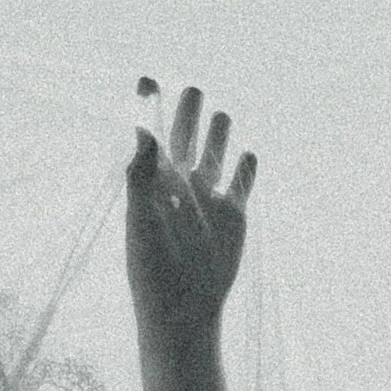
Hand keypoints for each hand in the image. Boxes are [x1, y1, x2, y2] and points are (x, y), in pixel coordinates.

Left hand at [127, 80, 256, 339]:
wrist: (183, 310)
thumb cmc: (153, 271)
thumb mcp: (142, 221)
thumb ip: (141, 175)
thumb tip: (143, 133)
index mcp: (152, 183)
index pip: (151, 136)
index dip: (150, 109)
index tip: (147, 80)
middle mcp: (179, 187)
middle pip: (185, 139)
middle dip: (188, 114)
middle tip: (193, 89)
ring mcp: (208, 199)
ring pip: (215, 155)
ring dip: (218, 135)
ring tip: (219, 114)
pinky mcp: (233, 216)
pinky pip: (241, 184)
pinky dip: (246, 169)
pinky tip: (248, 155)